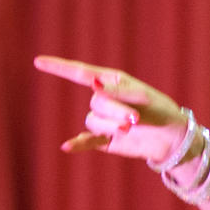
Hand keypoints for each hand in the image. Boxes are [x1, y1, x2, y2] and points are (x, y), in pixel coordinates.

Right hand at [34, 55, 189, 163]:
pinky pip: (86, 140)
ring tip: (132, 127)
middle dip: (115, 110)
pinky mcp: (104, 140)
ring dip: (112, 124)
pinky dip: (77, 143)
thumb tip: (93, 83)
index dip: (58, 67)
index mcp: (109, 82)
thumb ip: (118, 90)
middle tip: (136, 118)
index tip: (38, 61)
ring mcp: (102, 120)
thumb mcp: (142, 95)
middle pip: (95, 102)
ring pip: (94, 120)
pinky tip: (66, 147)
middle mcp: (102, 100)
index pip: (79, 73)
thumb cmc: (159, 110)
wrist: (172, 138)